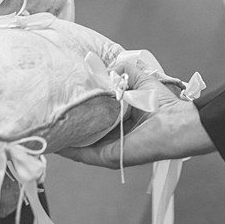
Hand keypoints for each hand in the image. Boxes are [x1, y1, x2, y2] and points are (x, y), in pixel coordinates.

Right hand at [58, 61, 214, 167]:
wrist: (176, 123)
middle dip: (70, 123)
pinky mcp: (111, 156)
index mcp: (122, 120)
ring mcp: (112, 148)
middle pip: (86, 132)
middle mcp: (116, 136)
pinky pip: (85, 155)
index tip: (66, 99)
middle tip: (51, 113)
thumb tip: (108, 67)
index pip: (96, 117)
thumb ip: (125, 70)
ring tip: (48, 127)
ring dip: (66, 137)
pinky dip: (71, 150)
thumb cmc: (164, 106)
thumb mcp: (140, 80)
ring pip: (82, 145)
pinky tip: (56, 143)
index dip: (82, 107)